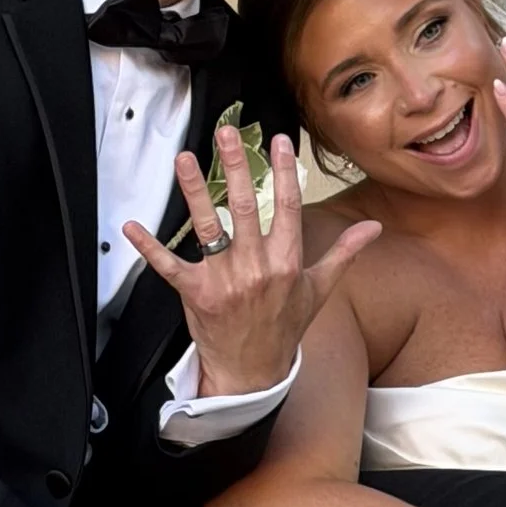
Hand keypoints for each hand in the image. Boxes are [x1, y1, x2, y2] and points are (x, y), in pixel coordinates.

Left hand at [123, 128, 380, 397]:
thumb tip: (374, 228)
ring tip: (186, 159)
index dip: (284, 172)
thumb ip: (343, 253)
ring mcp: (225, 280)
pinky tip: (131, 226)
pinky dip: (149, 247)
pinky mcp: (196, 294)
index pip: (287, 207)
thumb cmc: (285, 327)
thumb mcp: (318, 289)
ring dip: (195, 191)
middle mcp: (256, 268)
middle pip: (245, 208)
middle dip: (237, 168)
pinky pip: (170, 267)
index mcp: (286, 262)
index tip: (279, 141)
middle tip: (227, 134)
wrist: (254, 372)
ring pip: (208, 227)